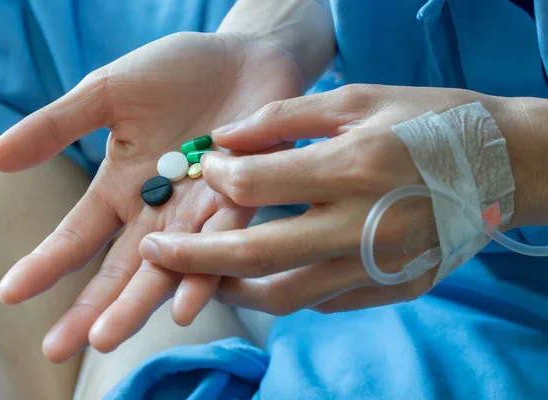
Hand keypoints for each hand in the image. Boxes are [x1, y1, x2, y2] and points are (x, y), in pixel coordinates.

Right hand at [0, 32, 303, 360]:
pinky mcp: (243, 199)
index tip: (12, 292)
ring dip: (138, 302)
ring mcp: (202, 211)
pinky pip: (224, 243)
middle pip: (122, 269)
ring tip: (106, 337)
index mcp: (124, 187)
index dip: (46, 263)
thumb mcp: (107, 93)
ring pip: (169, 267)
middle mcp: (161, 211)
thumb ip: (59, 125)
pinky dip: (204, 271)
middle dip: (91, 307)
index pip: (79, 235)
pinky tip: (184, 304)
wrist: (239, 56)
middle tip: (58, 347)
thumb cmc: (175, 73)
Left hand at [139, 84, 540, 314]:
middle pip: (257, 255)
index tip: (205, 170)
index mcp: (354, 167)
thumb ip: (286, 118)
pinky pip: (323, 300)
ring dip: (232, 287)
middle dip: (194, 257)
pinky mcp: (392, 287)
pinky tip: (261, 276)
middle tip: (155, 254)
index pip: (257, 185)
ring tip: (200, 273)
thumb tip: (225, 137)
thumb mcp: (359, 99)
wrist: (504, 163)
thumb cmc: (429, 119)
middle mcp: (363, 225)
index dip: (217, 178)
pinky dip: (283, 289)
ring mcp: (379, 266)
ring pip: (285, 295)